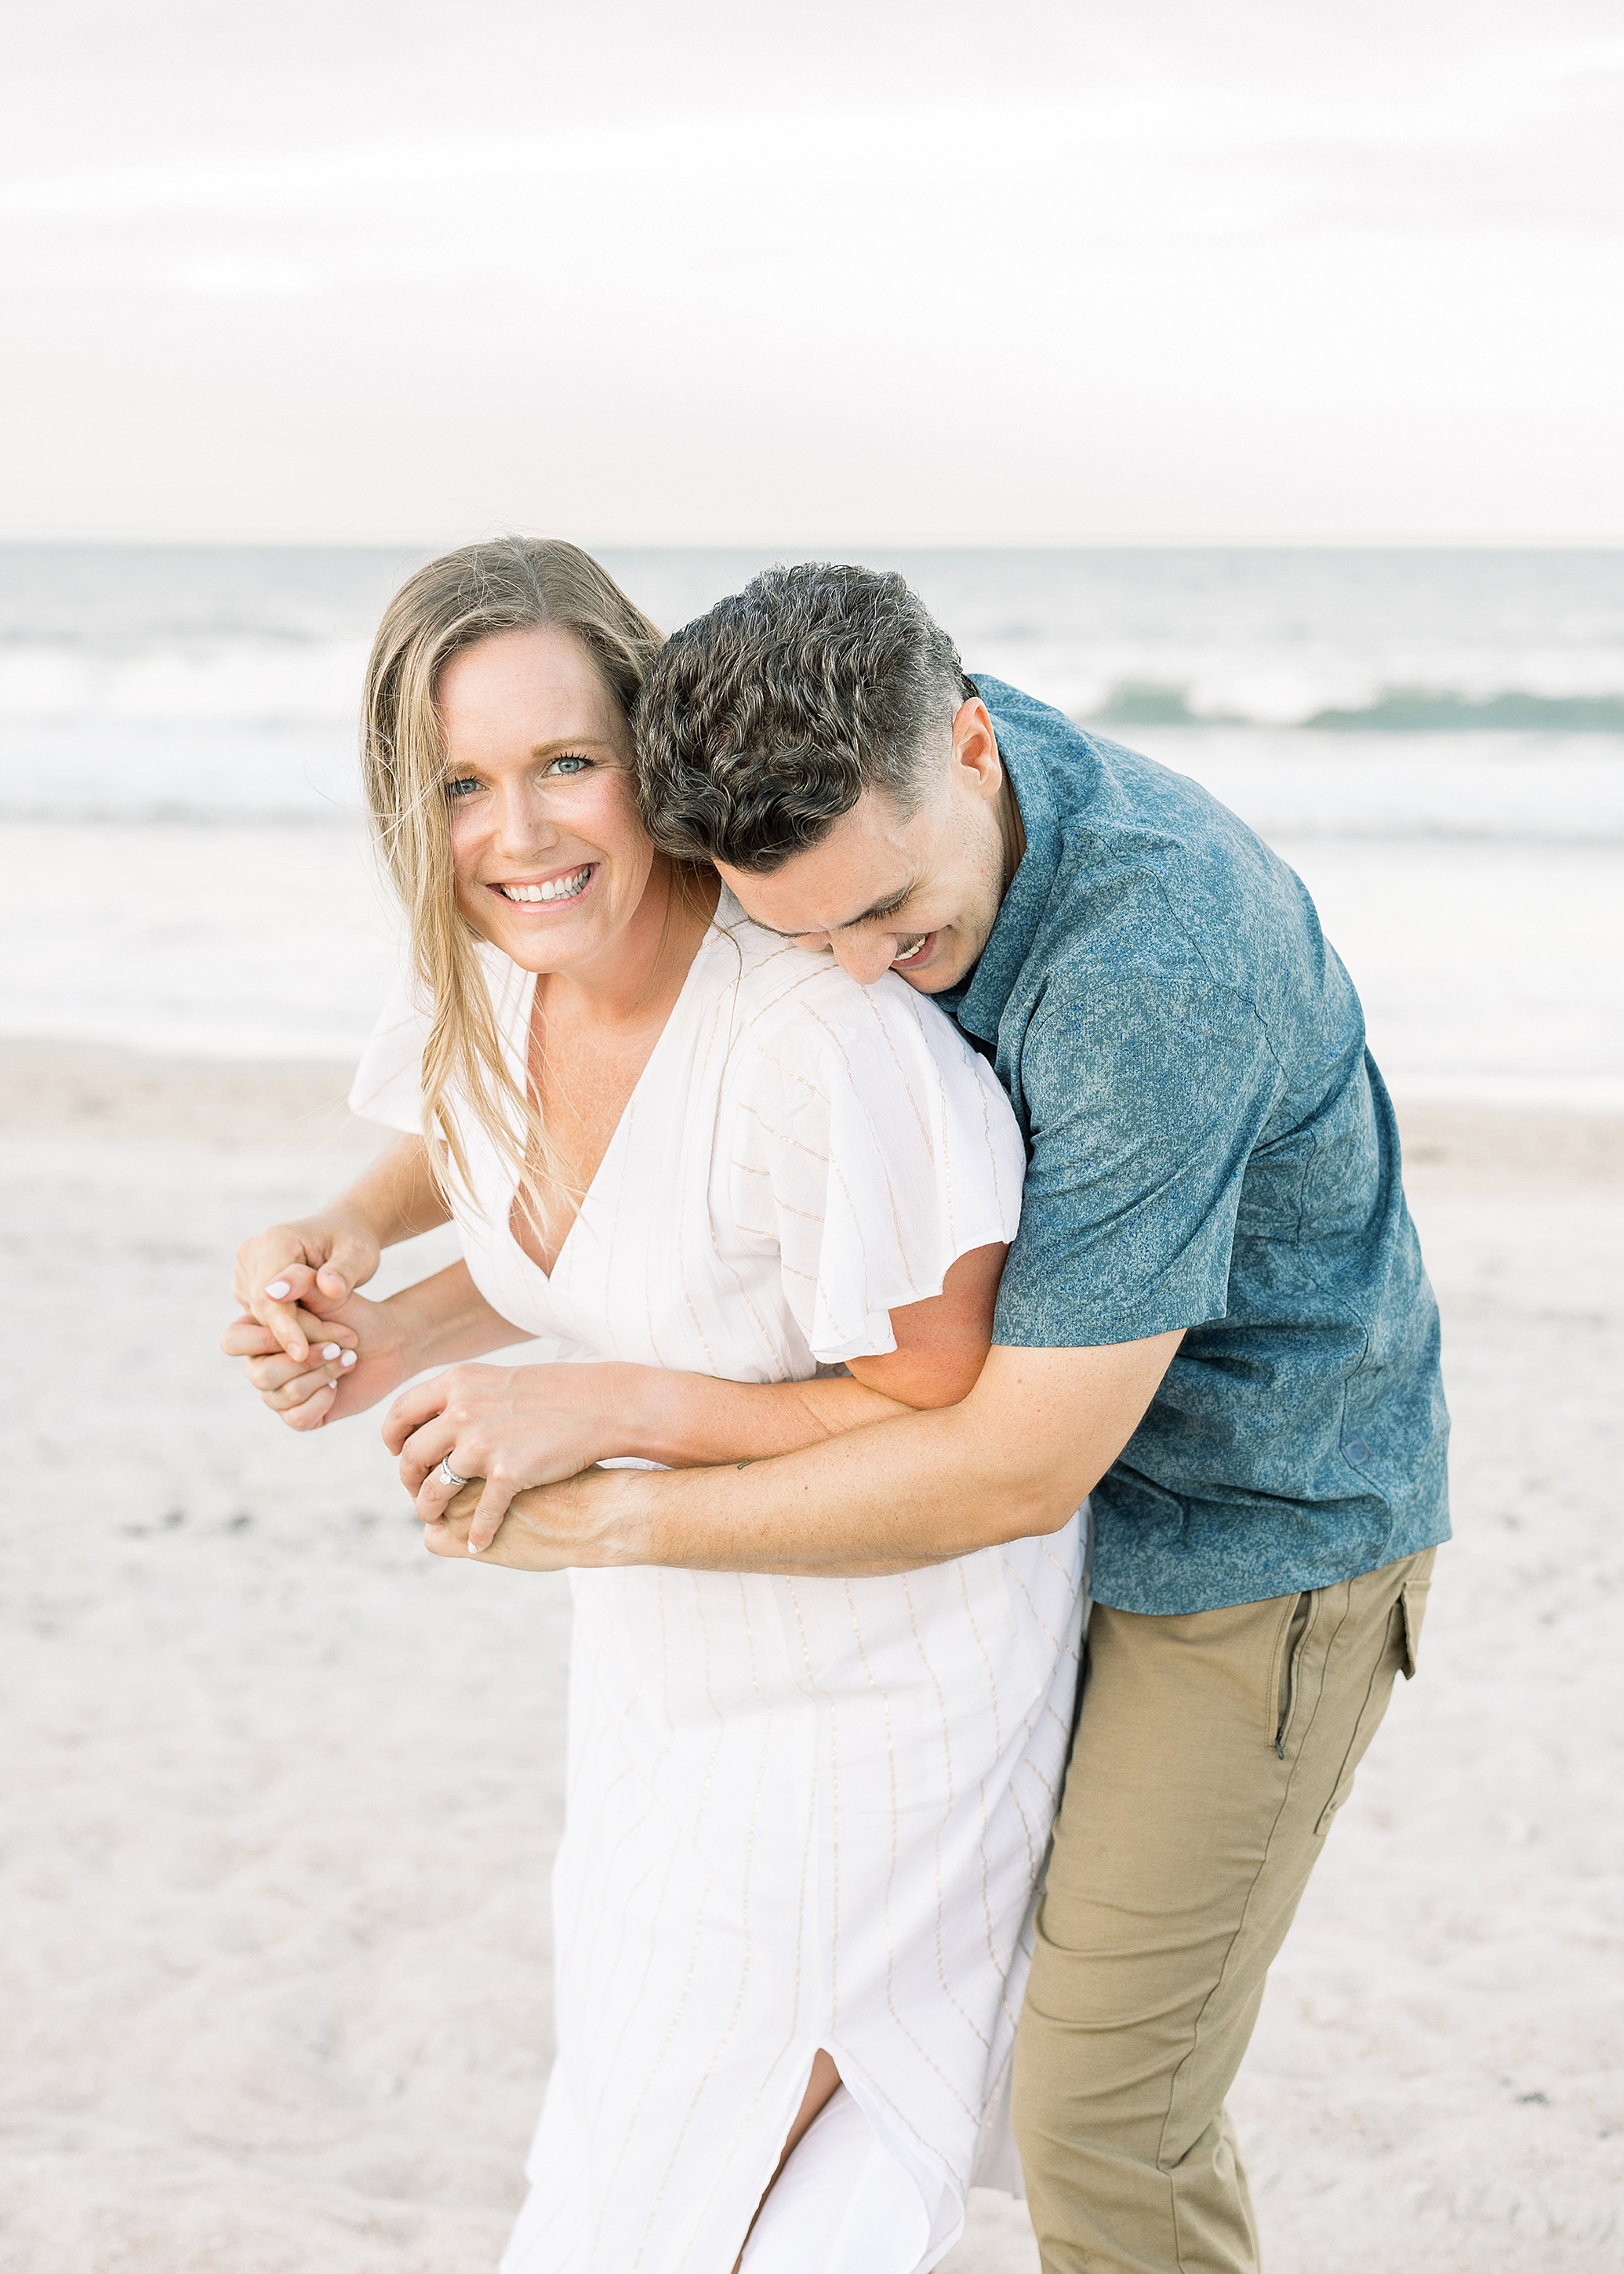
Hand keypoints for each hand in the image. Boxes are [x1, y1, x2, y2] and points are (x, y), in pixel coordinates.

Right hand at [221, 1287, 412, 1431]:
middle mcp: (258, 1361)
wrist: (386, 1340)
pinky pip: (296, 1418)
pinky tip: (337, 1384)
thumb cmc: (353, 1311)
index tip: (308, 1341)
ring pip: (278, 1397)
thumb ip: (301, 1283)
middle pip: (257, 1374)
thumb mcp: (330, 1292)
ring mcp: (276, 1389)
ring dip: (321, 1375)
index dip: (271, 1341)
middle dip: (304, 1361)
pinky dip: (322, 1401)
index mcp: (254, 1329)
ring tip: (347, 1357)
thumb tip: (274, 1289)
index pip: (235, 1341)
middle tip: (338, 1346)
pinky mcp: (296, 1413)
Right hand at [234, 1213, 383, 1364]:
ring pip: (261, 1319)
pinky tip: (316, 1334)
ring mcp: (245, 1272)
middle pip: (264, 1310)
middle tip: (337, 1351)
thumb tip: (327, 1288)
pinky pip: (262, 1319)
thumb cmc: (354, 1243)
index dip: (284, 1328)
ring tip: (334, 1341)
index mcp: (276, 1241)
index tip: (302, 1354)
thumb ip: (342, 1273)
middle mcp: (251, 1255)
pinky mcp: (247, 1288)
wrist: (341, 1232)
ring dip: (293, 1335)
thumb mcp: (358, 1255)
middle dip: (296, 1334)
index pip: (269, 1296)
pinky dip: (287, 1330)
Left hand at [385, 1361, 641, 1551]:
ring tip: (435, 1520)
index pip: (401, 1413)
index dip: (393, 1438)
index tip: (399, 1452)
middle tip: (416, 1493)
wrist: (603, 1405)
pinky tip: (477, 1543)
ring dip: (429, 1510)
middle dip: (409, 1481)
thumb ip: (462, 1398)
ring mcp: (484, 1444)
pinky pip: (481, 1515)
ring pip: (435, 1490)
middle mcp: (462, 1412)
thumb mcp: (498, 1381)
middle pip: (412, 1457)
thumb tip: (433, 1418)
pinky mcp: (509, 1474)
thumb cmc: (556, 1393)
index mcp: (457, 1383)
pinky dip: (477, 1534)